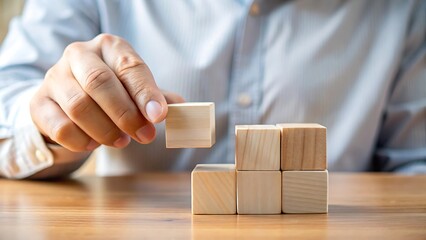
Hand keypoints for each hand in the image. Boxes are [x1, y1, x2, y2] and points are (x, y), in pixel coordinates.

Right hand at [30, 34, 183, 151]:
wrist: (67, 98)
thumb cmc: (109, 92)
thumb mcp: (134, 88)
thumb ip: (156, 97)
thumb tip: (180, 108)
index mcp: (108, 46)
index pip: (129, 66)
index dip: (146, 93)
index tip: (159, 116)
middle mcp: (79, 55)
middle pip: (100, 83)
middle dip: (126, 115)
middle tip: (146, 136)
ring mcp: (55, 77)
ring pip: (79, 106)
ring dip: (106, 130)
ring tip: (122, 142)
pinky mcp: (39, 103)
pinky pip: (61, 127)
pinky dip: (83, 141)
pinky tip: (95, 144)